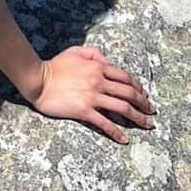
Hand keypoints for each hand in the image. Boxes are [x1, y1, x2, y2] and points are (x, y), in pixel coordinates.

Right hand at [31, 46, 155, 140]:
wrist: (39, 80)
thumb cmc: (56, 66)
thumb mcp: (75, 51)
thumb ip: (94, 53)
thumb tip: (107, 61)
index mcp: (98, 66)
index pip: (125, 77)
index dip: (138, 87)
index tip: (145, 96)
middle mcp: (99, 81)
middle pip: (129, 92)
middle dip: (144, 103)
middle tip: (151, 112)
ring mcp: (92, 96)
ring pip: (122, 108)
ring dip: (138, 118)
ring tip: (146, 125)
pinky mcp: (84, 110)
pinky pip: (105, 123)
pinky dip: (117, 132)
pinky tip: (124, 139)